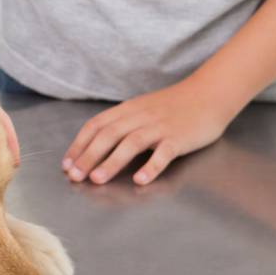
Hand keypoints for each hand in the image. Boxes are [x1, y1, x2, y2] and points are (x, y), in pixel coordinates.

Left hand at [62, 78, 242, 186]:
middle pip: (109, 135)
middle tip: (74, 176)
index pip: (96, 125)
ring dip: (112, 162)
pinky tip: (141, 180)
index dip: (79, 144)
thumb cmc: (173, 106)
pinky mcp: (179, 138)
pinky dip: (151, 166)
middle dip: (88, 156)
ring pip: (131, 143)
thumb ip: (122, 123)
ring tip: (97, 179)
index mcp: (128, 109)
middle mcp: (140, 116)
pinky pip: (163, 152)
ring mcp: (160, 127)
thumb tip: (96, 144)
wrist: (208, 94)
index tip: (66, 164)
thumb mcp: (142, 109)